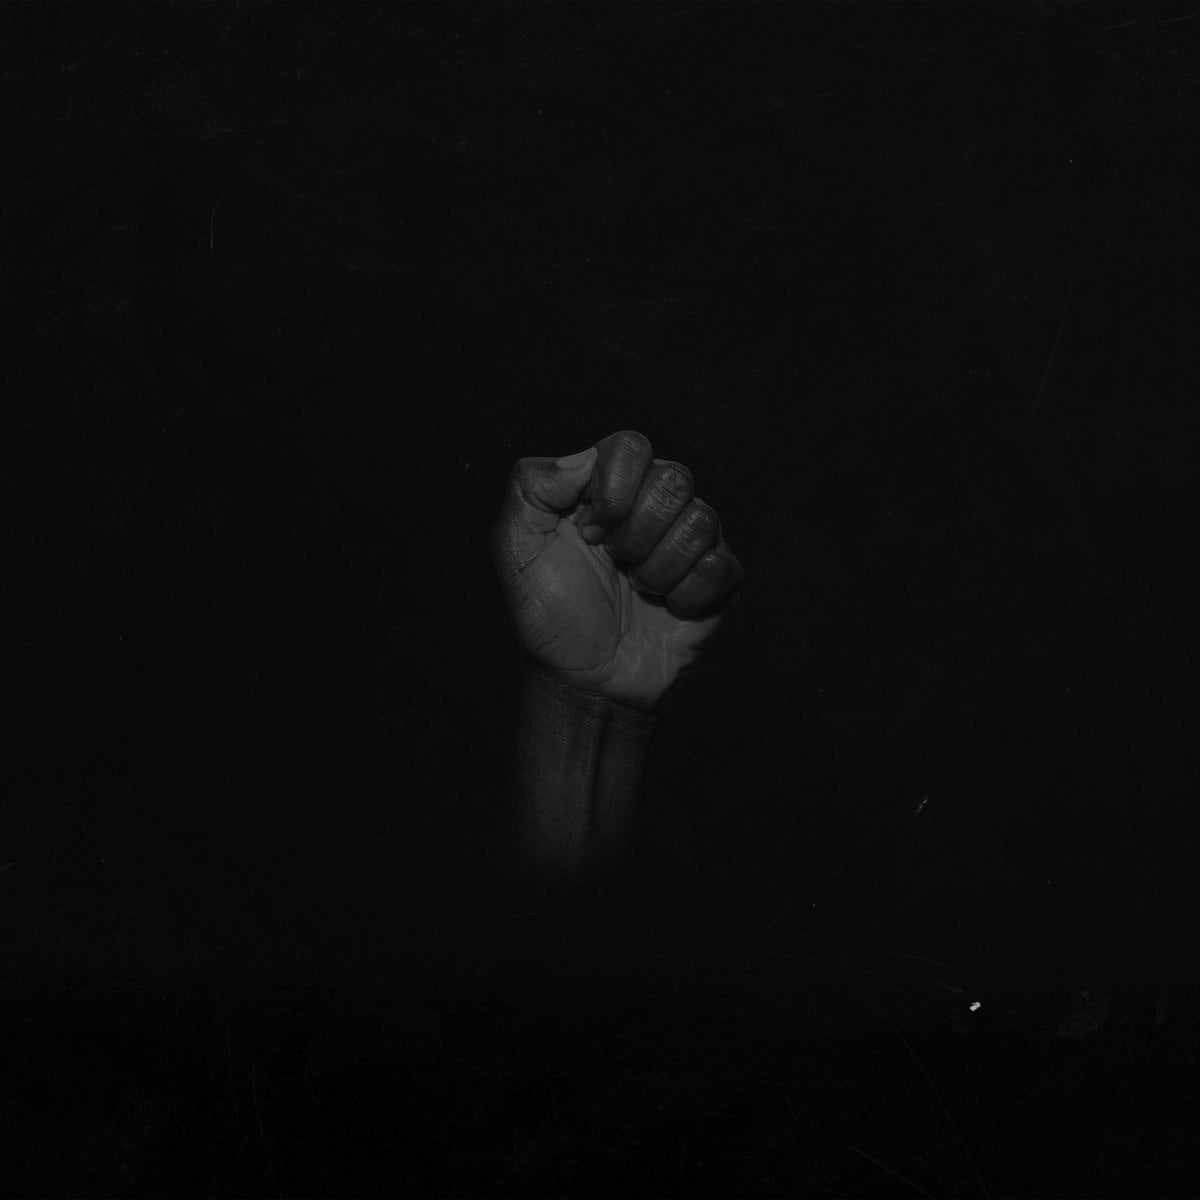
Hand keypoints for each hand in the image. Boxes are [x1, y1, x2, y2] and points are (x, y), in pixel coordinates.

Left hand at [487, 430, 744, 715]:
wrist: (586, 682)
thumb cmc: (551, 616)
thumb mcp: (515, 551)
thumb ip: (529, 487)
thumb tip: (584, 459)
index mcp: (608, 487)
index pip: (630, 446)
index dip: (612, 490)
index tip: (588, 533)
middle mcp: (654, 505)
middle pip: (673, 479)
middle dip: (635, 533)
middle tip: (614, 563)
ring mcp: (690, 541)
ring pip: (701, 522)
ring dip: (658, 568)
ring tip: (638, 589)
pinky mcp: (720, 579)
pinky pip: (722, 567)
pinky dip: (686, 597)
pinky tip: (667, 608)